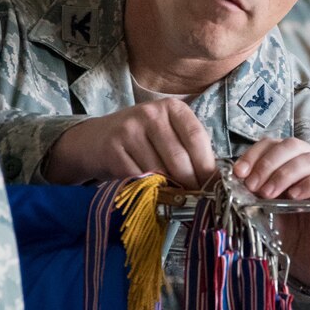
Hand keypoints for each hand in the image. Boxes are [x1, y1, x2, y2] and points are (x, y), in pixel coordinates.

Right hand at [45, 100, 216, 186]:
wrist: (94, 140)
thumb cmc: (141, 140)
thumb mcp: (167, 134)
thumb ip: (189, 150)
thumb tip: (214, 182)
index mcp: (172, 108)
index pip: (197, 138)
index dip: (207, 166)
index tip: (213, 188)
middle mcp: (151, 114)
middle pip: (179, 157)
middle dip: (191, 184)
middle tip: (197, 202)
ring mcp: (129, 130)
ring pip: (159, 170)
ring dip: (170, 191)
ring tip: (176, 201)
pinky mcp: (113, 149)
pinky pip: (138, 178)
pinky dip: (147, 191)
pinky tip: (152, 196)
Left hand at [232, 139, 309, 286]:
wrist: (309, 259)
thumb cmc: (287, 232)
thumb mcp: (262, 208)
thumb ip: (253, 191)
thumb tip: (236, 177)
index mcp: (288, 163)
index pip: (272, 144)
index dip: (254, 154)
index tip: (239, 173)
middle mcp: (309, 164)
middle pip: (291, 145)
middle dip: (268, 163)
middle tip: (253, 185)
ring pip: (308, 159)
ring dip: (284, 174)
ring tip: (268, 194)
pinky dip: (308, 184)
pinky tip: (293, 197)